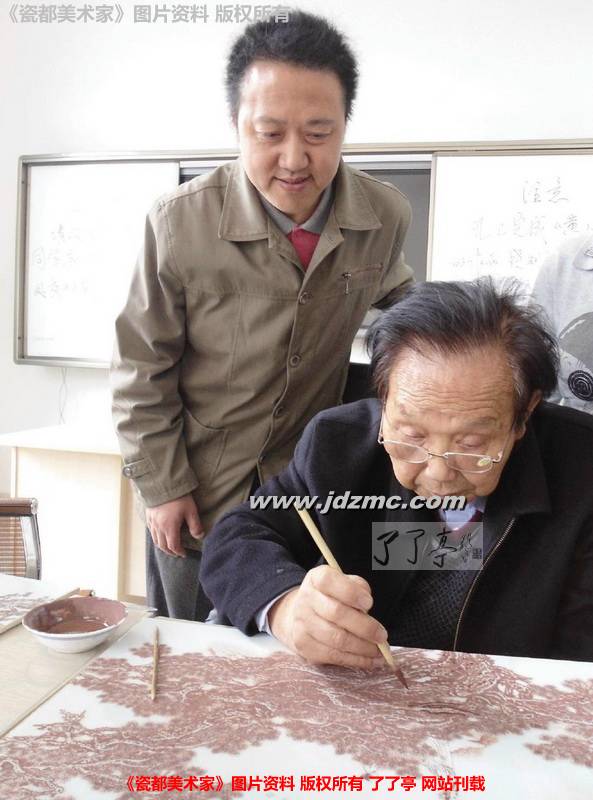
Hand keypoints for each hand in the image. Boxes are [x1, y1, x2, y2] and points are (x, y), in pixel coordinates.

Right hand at [146, 494, 202, 556]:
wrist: (162, 483)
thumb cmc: (179, 497)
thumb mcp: (191, 510)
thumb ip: (195, 525)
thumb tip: (199, 536)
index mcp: (169, 528)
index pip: (173, 546)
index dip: (179, 552)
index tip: (184, 554)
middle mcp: (158, 527)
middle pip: (162, 546)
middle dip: (170, 552)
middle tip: (177, 553)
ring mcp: (152, 522)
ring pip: (155, 540)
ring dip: (162, 546)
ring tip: (169, 547)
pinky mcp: (148, 516)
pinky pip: (151, 531)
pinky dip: (156, 537)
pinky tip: (160, 535)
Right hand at [268, 565, 387, 669]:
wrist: (303, 615)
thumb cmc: (332, 598)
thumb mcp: (345, 584)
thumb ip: (358, 588)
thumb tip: (366, 608)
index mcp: (316, 579)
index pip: (328, 581)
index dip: (350, 592)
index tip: (369, 603)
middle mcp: (306, 599)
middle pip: (336, 613)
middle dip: (364, 627)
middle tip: (382, 636)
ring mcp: (302, 623)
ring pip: (336, 638)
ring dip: (362, 648)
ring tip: (379, 652)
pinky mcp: (303, 645)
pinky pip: (333, 656)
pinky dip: (355, 660)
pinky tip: (369, 660)